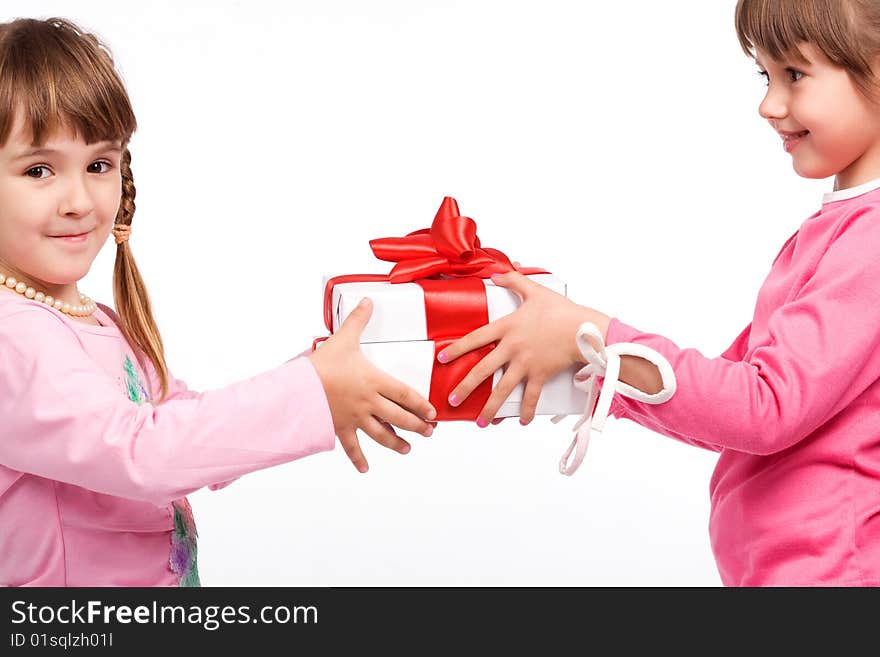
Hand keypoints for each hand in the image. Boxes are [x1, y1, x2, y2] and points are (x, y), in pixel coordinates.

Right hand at [310, 298, 436, 472]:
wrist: (298, 388)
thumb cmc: (323, 363)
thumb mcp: (344, 339)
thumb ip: (359, 320)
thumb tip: (368, 300)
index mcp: (374, 381)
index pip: (406, 395)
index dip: (422, 405)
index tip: (433, 413)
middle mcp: (369, 402)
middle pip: (400, 417)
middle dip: (418, 426)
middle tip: (429, 432)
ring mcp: (356, 418)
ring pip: (382, 434)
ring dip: (397, 443)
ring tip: (408, 448)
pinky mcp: (340, 428)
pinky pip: (352, 447)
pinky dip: (359, 459)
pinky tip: (366, 469)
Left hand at [437, 271, 609, 425]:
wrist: (584, 329)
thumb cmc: (560, 309)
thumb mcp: (534, 290)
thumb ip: (513, 280)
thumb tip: (496, 273)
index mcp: (507, 327)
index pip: (475, 339)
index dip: (457, 349)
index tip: (442, 359)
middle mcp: (512, 348)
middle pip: (483, 371)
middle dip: (465, 387)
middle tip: (451, 400)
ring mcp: (526, 364)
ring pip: (503, 390)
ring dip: (490, 408)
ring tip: (480, 422)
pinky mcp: (541, 375)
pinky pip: (532, 397)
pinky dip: (528, 411)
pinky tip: (522, 421)